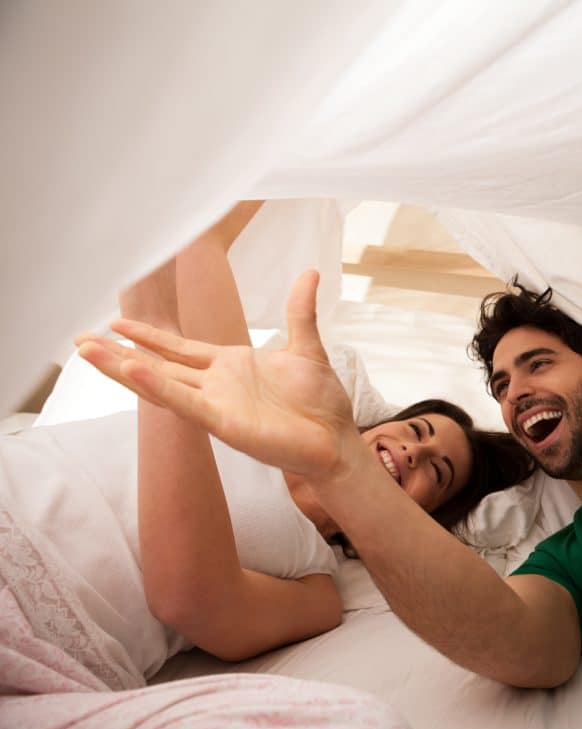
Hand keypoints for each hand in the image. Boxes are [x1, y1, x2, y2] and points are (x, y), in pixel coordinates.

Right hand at [77, 270, 356, 478]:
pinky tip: (133, 371)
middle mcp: (216, 386)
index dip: (147, 336)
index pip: (178, 348)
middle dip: (118, 353)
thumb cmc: (320, 401)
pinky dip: (159, 388)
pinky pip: (186, 404)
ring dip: (124, 368)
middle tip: (79, 340)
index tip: (114, 322)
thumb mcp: (307, 347)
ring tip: (88, 351)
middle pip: (158, 365)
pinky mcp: (225, 424)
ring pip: (161, 384)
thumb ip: (299, 311)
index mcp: (230, 367)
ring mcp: (217, 405)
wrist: (337, 439)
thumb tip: (309, 272)